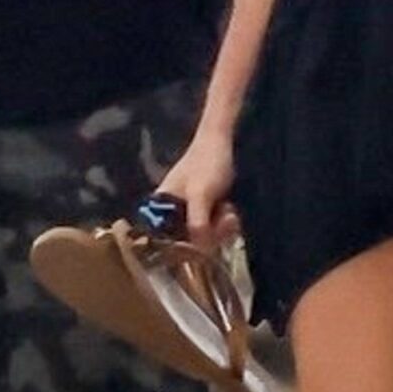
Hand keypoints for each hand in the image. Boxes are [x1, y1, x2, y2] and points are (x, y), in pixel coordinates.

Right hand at [155, 125, 239, 249]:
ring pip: (203, 234)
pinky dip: (223, 222)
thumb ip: (197, 223)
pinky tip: (231, 212)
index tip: (205, 245)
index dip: (184, 247)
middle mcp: (171, 211)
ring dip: (220, 228)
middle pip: (187, 239)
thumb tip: (200, 251)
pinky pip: (212, 226)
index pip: (166, 239)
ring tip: (230, 213)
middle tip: (226, 219)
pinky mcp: (204, 208)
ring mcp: (189, 210)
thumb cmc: (207, 163)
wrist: (223, 140)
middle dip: (210, 234)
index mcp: (161, 206)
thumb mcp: (200, 194)